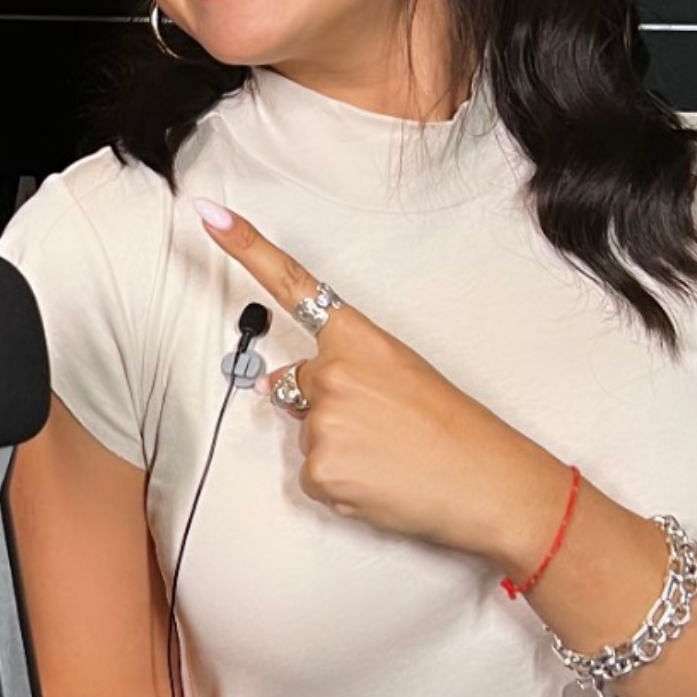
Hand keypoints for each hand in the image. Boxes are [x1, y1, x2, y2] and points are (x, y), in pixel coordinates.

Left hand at [192, 197, 569, 570]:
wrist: (491, 484)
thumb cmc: (455, 429)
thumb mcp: (402, 374)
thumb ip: (341, 368)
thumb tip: (276, 385)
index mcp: (358, 337)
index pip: (292, 283)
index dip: (245, 247)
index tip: (205, 212)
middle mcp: (332, 371)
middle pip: (295, 383)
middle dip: (325, 404)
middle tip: (384, 426)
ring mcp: (322, 421)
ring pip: (305, 433)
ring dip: (337, 447)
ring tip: (390, 456)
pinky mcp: (318, 470)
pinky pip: (312, 476)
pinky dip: (340, 483)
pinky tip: (380, 482)